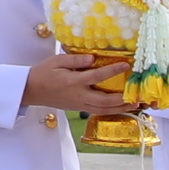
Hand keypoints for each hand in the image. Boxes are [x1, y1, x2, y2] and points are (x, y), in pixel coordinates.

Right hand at [21, 52, 136, 118]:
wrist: (31, 91)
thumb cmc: (44, 73)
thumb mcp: (57, 61)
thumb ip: (75, 60)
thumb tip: (93, 58)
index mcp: (73, 82)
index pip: (96, 76)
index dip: (112, 71)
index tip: (126, 65)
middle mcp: (79, 96)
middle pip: (104, 101)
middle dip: (122, 99)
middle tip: (137, 96)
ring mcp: (79, 104)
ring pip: (103, 110)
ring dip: (120, 108)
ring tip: (135, 105)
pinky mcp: (79, 109)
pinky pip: (98, 112)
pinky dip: (111, 110)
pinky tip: (121, 107)